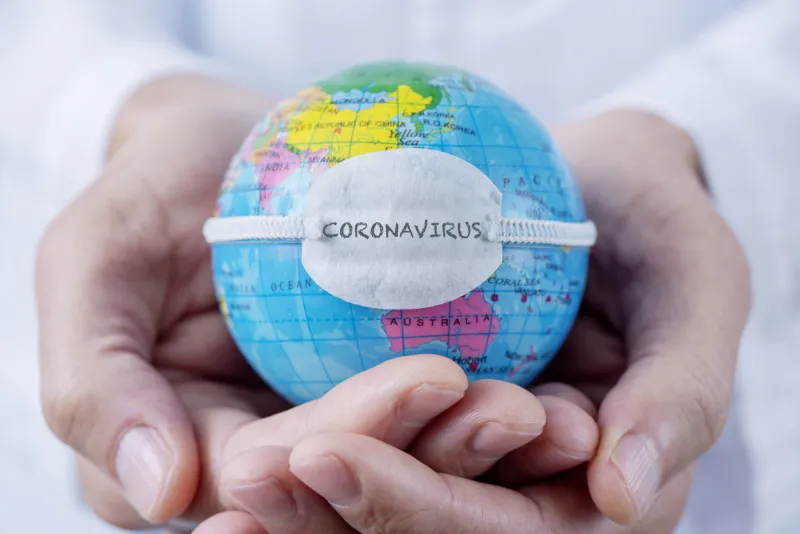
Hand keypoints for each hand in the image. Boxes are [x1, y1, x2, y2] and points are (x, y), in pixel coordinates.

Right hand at [34, 75, 595, 529]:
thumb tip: (158, 493)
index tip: (431, 377)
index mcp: (188, 454)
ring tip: (557, 416)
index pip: (271, 469)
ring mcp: (328, 430)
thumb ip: (94, 379)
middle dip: (440, 454)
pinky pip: (441, 414)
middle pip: (356, 483)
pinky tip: (559, 394)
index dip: (352, 433)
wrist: (220, 150)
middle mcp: (263, 461)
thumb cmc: (151, 193)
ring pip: (410, 464)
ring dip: (485, 448)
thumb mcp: (93, 261)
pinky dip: (494, 410)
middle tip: (520, 411)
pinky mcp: (379, 395)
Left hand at [206, 110, 749, 533]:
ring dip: (299, 502)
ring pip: (377, 507)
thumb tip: (625, 496)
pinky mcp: (415, 416)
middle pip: (428, 530)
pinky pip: (355, 443)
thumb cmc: (651, 216)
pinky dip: (297, 451)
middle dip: (338, 511)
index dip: (420, 506)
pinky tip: (235, 445)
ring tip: (226, 472)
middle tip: (245, 475)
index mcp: (596, 486)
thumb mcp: (694, 277)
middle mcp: (525, 490)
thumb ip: (683, 386)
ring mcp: (465, 456)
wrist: (591, 177)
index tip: (329, 454)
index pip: (510, 531)